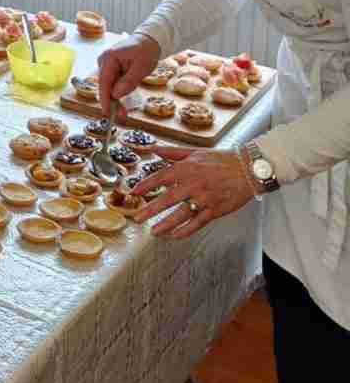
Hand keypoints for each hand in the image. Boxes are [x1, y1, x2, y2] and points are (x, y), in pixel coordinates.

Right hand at [96, 35, 160, 114]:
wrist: (148, 41)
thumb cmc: (146, 51)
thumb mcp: (141, 68)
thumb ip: (128, 82)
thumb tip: (115, 95)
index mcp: (109, 57)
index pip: (104, 81)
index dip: (105, 98)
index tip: (107, 112)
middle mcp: (103, 60)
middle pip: (105, 85)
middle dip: (111, 101)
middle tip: (121, 114)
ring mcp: (105, 64)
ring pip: (108, 85)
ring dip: (115, 98)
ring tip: (124, 110)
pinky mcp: (110, 68)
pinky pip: (112, 82)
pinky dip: (118, 91)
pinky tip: (123, 99)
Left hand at [132, 144, 256, 238]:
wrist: (248, 169)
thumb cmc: (220, 159)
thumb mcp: (194, 151)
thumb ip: (172, 152)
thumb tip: (153, 147)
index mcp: (186, 168)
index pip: (161, 177)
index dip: (146, 185)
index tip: (134, 193)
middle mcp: (193, 184)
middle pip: (168, 199)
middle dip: (150, 209)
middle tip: (137, 218)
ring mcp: (205, 199)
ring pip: (181, 214)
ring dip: (165, 224)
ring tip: (153, 231)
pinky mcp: (215, 210)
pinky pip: (198, 223)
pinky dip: (186, 230)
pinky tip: (175, 235)